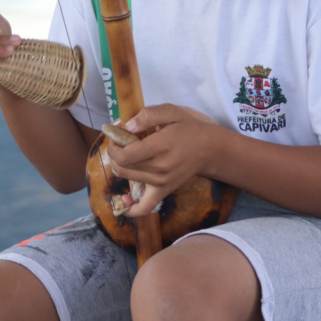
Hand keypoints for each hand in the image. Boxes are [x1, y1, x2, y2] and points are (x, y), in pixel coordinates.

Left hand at [105, 104, 224, 217]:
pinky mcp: (164, 191)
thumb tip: (127, 127)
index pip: (124, 156)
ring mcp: (161, 183)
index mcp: (160, 147)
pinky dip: (131, 208)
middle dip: (114, 154)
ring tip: (126, 155)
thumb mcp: (171, 112)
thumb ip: (148, 115)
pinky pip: (145, 207)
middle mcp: (159, 168)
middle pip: (122, 168)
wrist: (208, 149)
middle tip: (120, 143)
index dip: (112, 147)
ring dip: (119, 167)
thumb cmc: (188, 128)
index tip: (115, 136)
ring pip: (128, 179)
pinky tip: (124, 200)